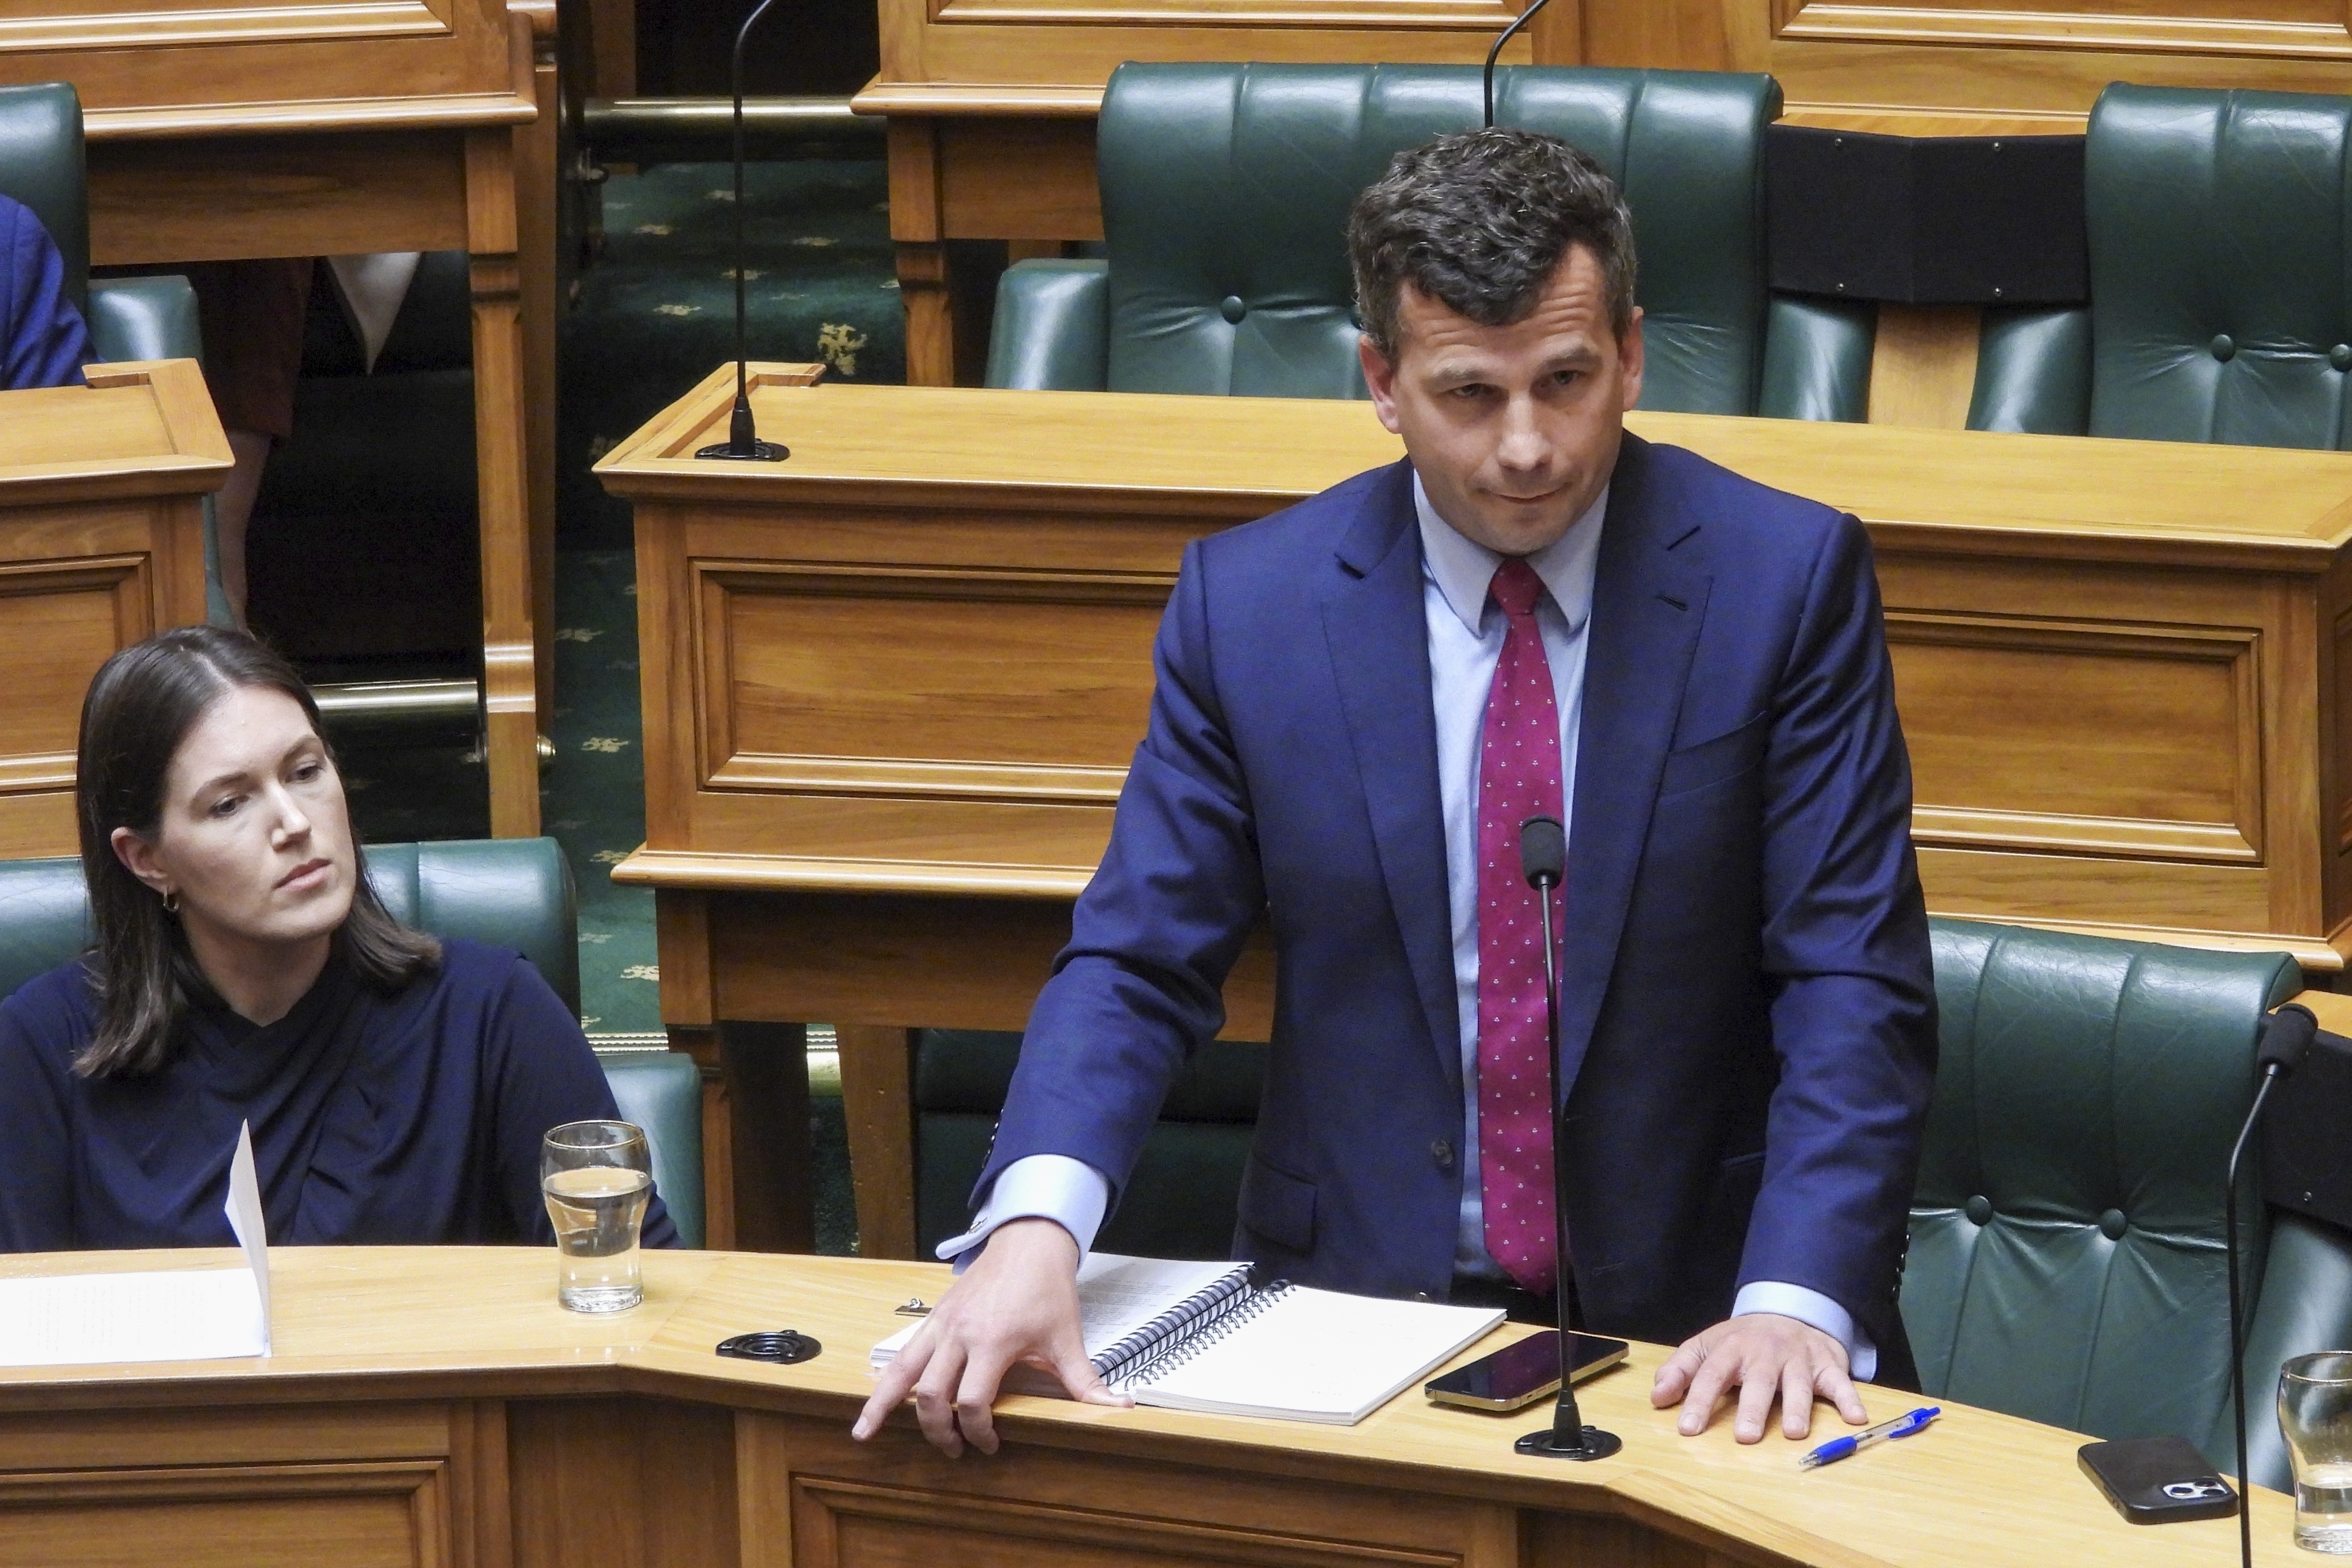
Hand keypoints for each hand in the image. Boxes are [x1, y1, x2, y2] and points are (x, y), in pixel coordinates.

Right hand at [850, 1217, 1129, 1455]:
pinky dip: (885, 1379)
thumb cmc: (1048, 1288)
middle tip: (952, 1450)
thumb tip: (1119, 1408)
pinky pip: (903, 1353)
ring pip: (903, 1371)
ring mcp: (942, 1324)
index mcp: (993, 1341)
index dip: (979, 1431)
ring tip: (863, 1434)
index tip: (991, 1445)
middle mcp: (960, 1334)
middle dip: (938, 1430)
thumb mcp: (1068, 1336)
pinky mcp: (934, 1317)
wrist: (1028, 1240)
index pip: (974, 1402)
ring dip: (885, 1405)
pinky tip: (871, 1401)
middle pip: (933, 1394)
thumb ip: (1086, 1380)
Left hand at [1649, 1312, 1866, 1442]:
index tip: (1687, 1428)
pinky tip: (1855, 1418)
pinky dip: (1849, 1398)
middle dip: (1751, 1408)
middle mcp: (1765, 1352)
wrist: (1787, 1311)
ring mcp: (1798, 1358)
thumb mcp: (1705, 1346)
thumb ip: (1680, 1370)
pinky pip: (1840, 1382)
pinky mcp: (1827, 1364)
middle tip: (1745, 1437)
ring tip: (1793, 1433)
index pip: (1711, 1374)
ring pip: (1798, 1382)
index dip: (1698, 1400)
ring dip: (1797, 1407)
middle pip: (1758, 1380)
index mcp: (1731, 1348)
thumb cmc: (1741, 1340)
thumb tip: (1656, 1397)